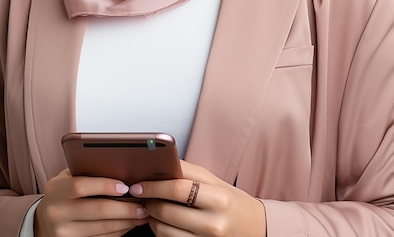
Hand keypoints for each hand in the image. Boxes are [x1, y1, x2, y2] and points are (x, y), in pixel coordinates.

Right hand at [34, 168, 149, 236]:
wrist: (43, 222)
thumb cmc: (62, 194)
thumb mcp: (67, 178)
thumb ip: (86, 172)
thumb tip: (118, 167)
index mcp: (56, 190)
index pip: (81, 186)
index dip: (105, 186)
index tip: (125, 186)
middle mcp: (57, 212)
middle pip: (97, 210)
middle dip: (125, 208)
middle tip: (142, 204)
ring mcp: (64, 232)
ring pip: (102, 228)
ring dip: (126, 222)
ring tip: (141, 214)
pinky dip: (118, 232)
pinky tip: (128, 224)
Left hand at [128, 160, 265, 236]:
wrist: (256, 228)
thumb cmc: (232, 201)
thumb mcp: (216, 182)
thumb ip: (189, 173)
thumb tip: (160, 163)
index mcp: (218, 198)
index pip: (178, 188)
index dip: (153, 186)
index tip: (138, 184)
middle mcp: (214, 222)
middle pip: (168, 211)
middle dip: (148, 202)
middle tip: (139, 195)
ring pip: (165, 231)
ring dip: (151, 219)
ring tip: (149, 208)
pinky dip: (161, 232)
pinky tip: (161, 222)